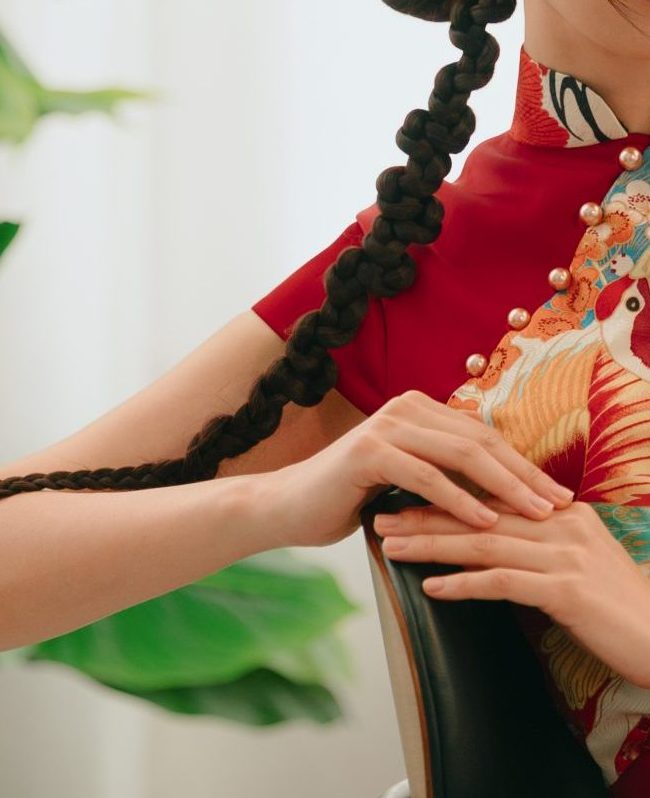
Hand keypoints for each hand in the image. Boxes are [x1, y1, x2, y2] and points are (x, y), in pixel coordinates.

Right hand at [259, 389, 572, 548]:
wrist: (290, 506)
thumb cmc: (350, 498)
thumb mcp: (406, 480)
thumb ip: (444, 472)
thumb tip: (503, 489)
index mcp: (418, 409)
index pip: (483, 436)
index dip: (523, 464)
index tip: (554, 493)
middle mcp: (405, 407)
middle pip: (480, 441)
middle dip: (524, 475)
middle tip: (557, 505)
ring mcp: (386, 425)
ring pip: (460, 454)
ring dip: (503, 487)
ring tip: (535, 515)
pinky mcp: (370, 451)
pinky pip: (426, 475)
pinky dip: (460, 499)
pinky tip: (486, 520)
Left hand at [375, 498, 649, 687]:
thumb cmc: (616, 602)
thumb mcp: (576, 558)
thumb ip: (536, 541)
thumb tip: (486, 539)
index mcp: (560, 511)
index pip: (489, 499)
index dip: (442, 499)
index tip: (402, 501)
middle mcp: (560, 525)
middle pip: (478, 516)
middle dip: (424, 516)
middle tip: (381, 519)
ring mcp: (565, 556)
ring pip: (483, 544)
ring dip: (432, 546)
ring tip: (393, 548)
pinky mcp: (567, 591)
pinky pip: (503, 583)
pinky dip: (464, 585)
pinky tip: (432, 589)